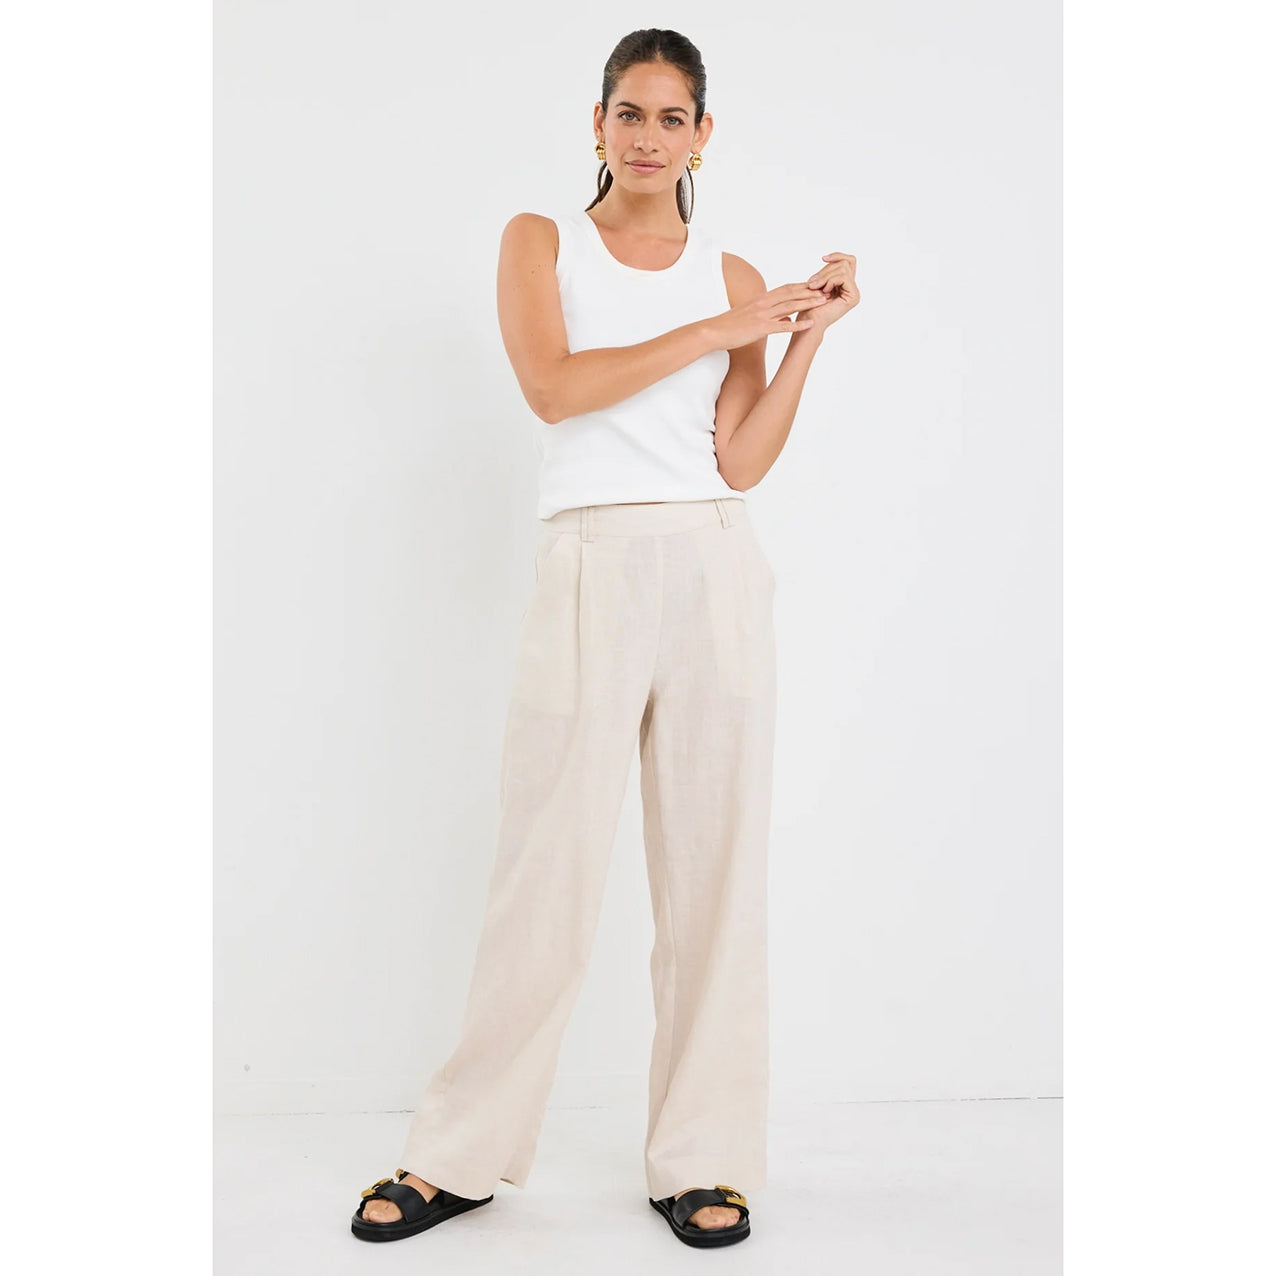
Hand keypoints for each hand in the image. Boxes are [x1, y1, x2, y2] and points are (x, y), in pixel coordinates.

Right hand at [706, 283, 831, 350]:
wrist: (714, 331)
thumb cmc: (729, 325)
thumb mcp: (750, 315)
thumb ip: (768, 313)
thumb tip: (784, 315)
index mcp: (761, 298)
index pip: (786, 288)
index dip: (802, 286)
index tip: (816, 286)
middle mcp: (763, 303)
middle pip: (791, 293)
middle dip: (810, 291)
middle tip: (827, 290)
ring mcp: (762, 314)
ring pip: (790, 306)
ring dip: (808, 304)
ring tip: (823, 303)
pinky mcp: (760, 328)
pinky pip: (783, 325)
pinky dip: (797, 324)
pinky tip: (809, 325)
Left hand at [800, 253, 858, 332]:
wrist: (809, 322)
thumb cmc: (809, 306)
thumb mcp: (818, 283)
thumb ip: (826, 272)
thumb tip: (827, 258)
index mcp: (845, 284)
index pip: (848, 261)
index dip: (837, 256)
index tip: (823, 258)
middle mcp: (852, 288)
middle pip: (844, 263)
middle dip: (826, 270)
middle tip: (812, 283)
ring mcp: (854, 293)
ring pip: (843, 268)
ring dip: (826, 276)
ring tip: (815, 287)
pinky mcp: (853, 297)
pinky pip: (843, 277)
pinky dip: (830, 281)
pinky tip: (824, 292)